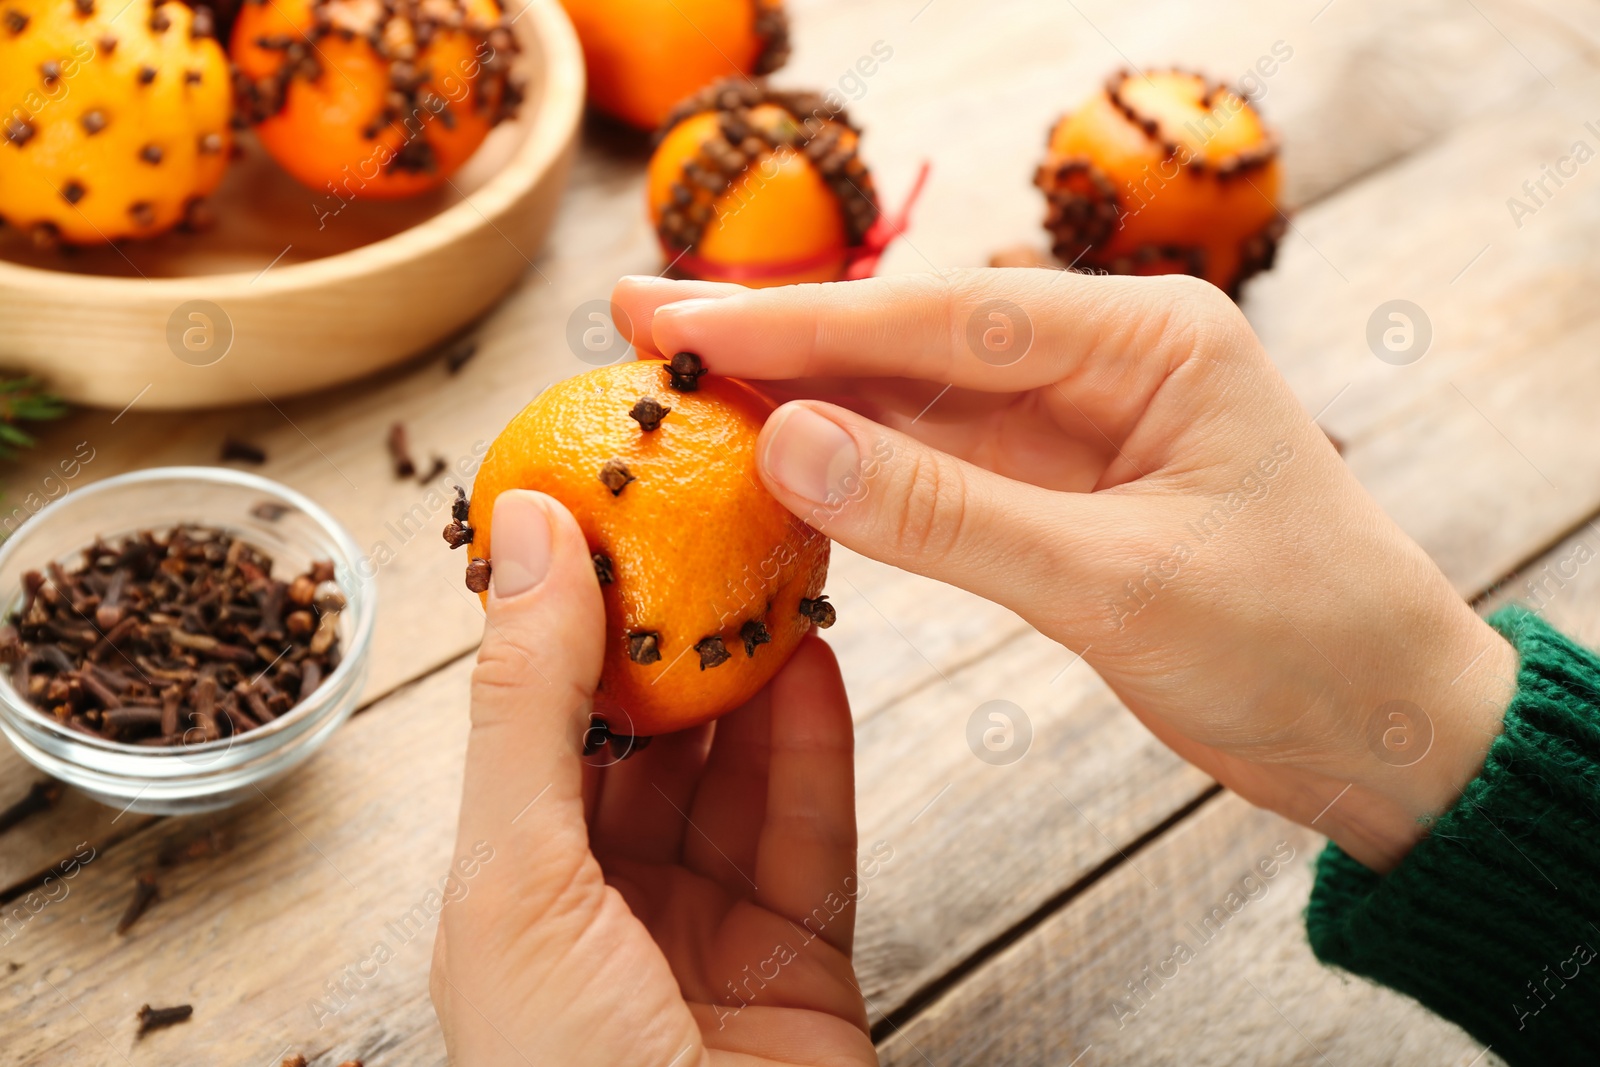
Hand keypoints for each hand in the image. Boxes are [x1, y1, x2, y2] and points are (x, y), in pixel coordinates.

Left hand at [431, 490, 873, 1065]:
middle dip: (670, 631)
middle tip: (700, 522)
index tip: (594, 508)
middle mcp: (600, 912)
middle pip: (641, 740)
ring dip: (751, 671)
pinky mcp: (802, 957)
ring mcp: (705, 935)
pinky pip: (808, 828)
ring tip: (769, 562)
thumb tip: (526, 538)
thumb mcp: (516, 885)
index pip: (532, 724)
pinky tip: (816, 657)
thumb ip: (527, 708)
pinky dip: (815, 742)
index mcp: (506, 899)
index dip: (560, 614)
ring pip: (731, 773)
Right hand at [612, 269, 1517, 872]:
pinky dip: (857, 466)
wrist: (1387, 732)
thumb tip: (785, 442)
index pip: (939, 318)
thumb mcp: (1116, 582)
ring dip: (802, 398)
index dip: (795, 323)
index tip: (673, 320)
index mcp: (1150, 338)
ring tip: (679, 388)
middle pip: (912, 339)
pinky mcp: (1063, 488)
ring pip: (914, 399)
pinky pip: (939, 463)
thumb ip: (948, 512)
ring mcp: (1081, 422)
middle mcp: (1109, 358)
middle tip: (639, 325)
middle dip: (778, 338)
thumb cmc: (1300, 644)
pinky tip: (778, 458)